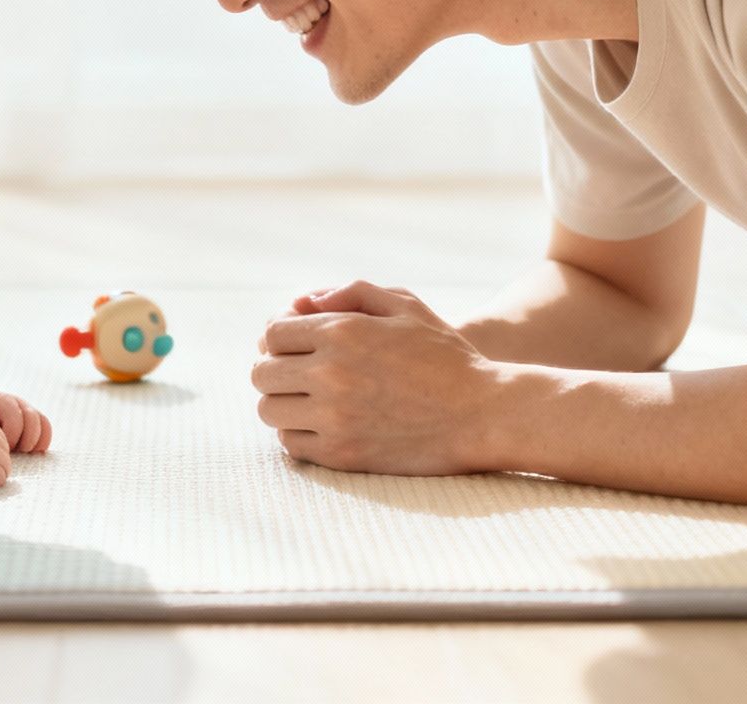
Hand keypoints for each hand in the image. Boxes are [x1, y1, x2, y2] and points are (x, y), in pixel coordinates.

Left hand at [0, 388, 52, 452]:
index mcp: (2, 399)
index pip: (15, 419)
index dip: (10, 437)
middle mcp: (18, 402)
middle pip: (32, 419)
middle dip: (25, 440)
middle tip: (14, 451)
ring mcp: (27, 409)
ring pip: (43, 423)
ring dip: (36, 441)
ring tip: (23, 452)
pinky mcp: (32, 418)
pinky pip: (46, 428)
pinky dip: (43, 441)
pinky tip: (32, 452)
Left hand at [251, 280, 499, 475]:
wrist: (484, 414)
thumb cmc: (446, 356)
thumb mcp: (405, 306)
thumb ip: (351, 293)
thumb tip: (302, 302)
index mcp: (342, 331)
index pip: (272, 334)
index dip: (279, 338)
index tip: (297, 346)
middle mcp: (330, 373)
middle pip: (262, 373)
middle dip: (275, 370)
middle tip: (298, 375)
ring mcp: (334, 417)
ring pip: (269, 411)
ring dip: (283, 403)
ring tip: (308, 401)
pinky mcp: (342, 454)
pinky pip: (290, 444)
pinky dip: (298, 434)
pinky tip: (321, 425)